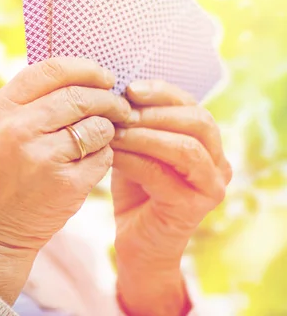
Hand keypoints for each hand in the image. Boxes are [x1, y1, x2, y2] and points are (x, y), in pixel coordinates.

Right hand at [0, 57, 130, 303]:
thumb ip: (26, 105)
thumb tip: (78, 80)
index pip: (51, 69)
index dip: (85, 69)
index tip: (104, 77)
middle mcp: (17, 128)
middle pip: (80, 96)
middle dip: (108, 99)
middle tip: (120, 108)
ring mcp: (41, 157)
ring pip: (96, 126)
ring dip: (107, 131)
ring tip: (101, 140)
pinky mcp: (64, 185)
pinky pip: (102, 158)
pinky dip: (103, 159)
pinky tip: (90, 166)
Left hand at [110, 80, 232, 315]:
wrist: (137, 242)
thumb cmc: (136, 191)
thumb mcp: (138, 150)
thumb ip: (137, 126)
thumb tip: (116, 94)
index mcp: (208, 144)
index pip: (192, 106)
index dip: (161, 92)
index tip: (129, 88)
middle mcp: (218, 163)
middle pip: (198, 121)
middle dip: (156, 112)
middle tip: (121, 111)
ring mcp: (210, 186)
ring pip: (186, 147)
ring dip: (145, 135)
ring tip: (114, 132)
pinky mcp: (192, 207)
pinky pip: (162, 174)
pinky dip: (134, 160)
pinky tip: (111, 154)